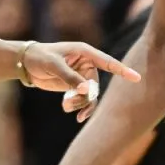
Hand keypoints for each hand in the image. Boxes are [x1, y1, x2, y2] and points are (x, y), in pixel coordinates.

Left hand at [22, 42, 141, 121]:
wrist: (27, 63)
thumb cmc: (41, 57)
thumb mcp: (54, 66)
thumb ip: (71, 78)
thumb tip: (87, 91)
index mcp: (85, 52)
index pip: (108, 62)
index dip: (122, 70)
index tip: (136, 78)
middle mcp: (87, 64)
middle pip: (96, 86)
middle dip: (85, 97)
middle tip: (68, 103)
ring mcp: (82, 76)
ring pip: (90, 95)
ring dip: (80, 104)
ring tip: (65, 106)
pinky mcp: (75, 86)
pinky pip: (83, 99)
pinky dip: (78, 106)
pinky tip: (71, 112)